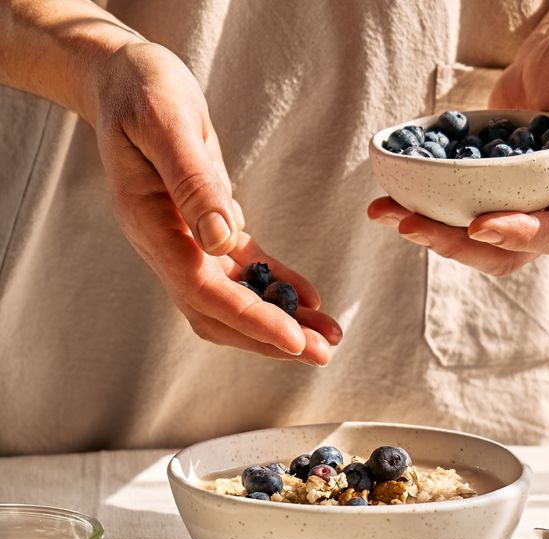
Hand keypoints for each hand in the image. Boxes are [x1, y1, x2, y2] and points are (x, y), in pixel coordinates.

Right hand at [90, 42, 340, 363]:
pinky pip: (244, 267)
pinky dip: (276, 284)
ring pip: (233, 297)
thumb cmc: (142, 91)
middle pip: (218, 310)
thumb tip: (220, 239)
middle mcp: (165, 243)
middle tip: (323, 353)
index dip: (250, 318)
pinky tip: (310, 297)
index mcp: (149, 224)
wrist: (124, 78)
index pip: (202, 290)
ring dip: (279, 319)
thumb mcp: (167, 124)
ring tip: (327, 336)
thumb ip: (192, 182)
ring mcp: (185, 239)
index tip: (294, 338)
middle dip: (270, 337)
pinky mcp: (206, 226)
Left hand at [368, 27, 548, 275]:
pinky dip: (421, 209)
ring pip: (472, 241)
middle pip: (504, 252)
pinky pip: (454, 213)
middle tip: (411, 225)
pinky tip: (387, 198)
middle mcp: (547, 213)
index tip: (477, 225)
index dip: (516, 235)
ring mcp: (513, 206)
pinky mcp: (485, 193)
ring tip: (387, 213)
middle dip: (456, 246)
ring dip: (430, 234)